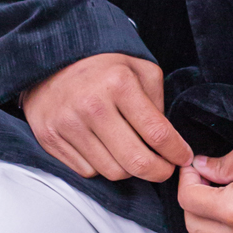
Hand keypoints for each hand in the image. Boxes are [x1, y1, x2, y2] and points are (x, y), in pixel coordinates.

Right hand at [22, 54, 193, 182]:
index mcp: (118, 83)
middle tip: (164, 168)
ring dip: (128, 169)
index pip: (157, 133)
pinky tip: (103, 148)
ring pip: (112, 172)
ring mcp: (67, 124)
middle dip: (159, 171)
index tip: (183, 158)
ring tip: (131, 153)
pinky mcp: (50, 139)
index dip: (176, 152)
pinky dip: (101, 166)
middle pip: (136, 162)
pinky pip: (87, 171)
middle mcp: (91, 105)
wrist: (49, 60)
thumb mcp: (139, 69)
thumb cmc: (101, 67)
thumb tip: (167, 142)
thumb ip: (158, 102)